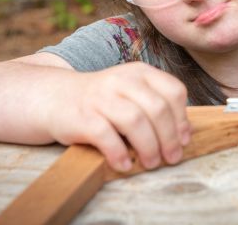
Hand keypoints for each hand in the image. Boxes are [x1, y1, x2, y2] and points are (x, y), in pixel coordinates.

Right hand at [45, 62, 189, 171]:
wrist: (54, 97)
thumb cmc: (101, 101)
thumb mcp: (131, 92)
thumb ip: (155, 106)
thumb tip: (182, 136)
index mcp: (140, 73)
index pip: (174, 91)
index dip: (182, 119)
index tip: (183, 140)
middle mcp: (122, 80)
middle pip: (158, 109)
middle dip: (169, 138)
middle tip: (172, 158)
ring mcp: (101, 97)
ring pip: (135, 121)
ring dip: (149, 147)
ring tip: (151, 162)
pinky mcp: (83, 116)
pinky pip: (107, 136)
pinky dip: (119, 154)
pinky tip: (125, 164)